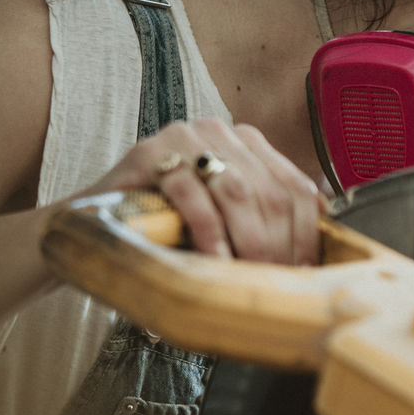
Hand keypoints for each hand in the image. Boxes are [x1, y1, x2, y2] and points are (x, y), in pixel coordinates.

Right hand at [84, 120, 319, 264]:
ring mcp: (186, 137)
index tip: (303, 271)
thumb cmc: (170, 225)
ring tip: (248, 275)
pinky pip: (192, 194)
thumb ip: (265, 223)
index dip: (306, 233)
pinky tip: (213, 260)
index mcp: (249, 143)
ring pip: (238, 190)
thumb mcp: (227, 220)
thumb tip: (314, 258)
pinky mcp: (151, 152)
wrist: (100, 219)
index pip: (297, 186)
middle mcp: (222, 133)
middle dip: (279, 244)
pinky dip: (209, 233)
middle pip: (271, 191)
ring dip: (250, 240)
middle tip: (274, 282)